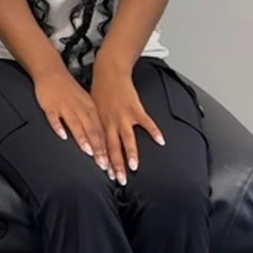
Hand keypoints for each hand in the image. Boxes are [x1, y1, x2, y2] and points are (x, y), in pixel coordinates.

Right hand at [30, 66, 108, 177]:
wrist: (52, 72)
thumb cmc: (68, 89)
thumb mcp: (85, 102)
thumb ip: (92, 120)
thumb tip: (102, 138)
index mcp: (90, 108)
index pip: (101, 130)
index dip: (106, 147)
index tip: (111, 162)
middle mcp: (80, 108)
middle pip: (91, 130)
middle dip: (98, 148)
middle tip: (103, 163)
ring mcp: (65, 107)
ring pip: (76, 124)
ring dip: (83, 139)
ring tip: (88, 151)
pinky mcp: (51, 106)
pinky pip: (55, 118)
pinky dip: (58, 127)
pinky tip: (62, 135)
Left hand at [90, 63, 162, 185]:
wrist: (109, 73)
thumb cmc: (100, 92)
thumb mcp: (92, 110)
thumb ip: (96, 126)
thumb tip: (96, 142)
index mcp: (99, 123)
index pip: (101, 146)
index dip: (104, 161)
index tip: (106, 174)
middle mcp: (111, 122)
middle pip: (113, 147)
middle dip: (116, 165)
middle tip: (119, 179)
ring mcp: (124, 116)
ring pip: (127, 139)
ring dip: (131, 154)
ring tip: (134, 167)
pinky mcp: (136, 109)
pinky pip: (146, 123)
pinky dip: (154, 131)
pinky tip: (160, 141)